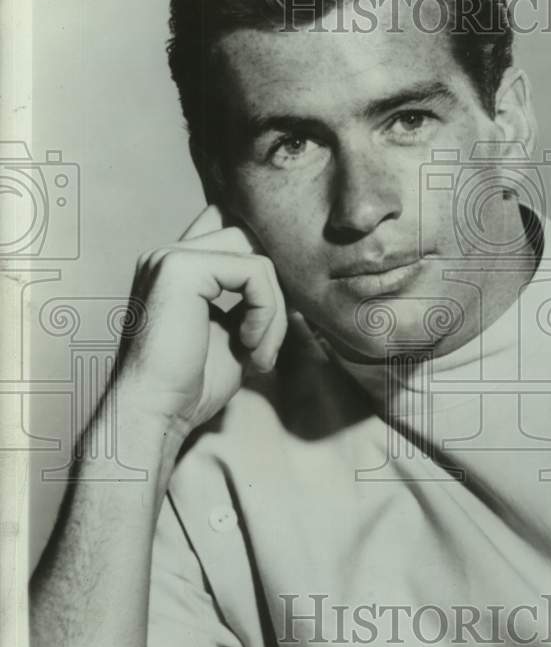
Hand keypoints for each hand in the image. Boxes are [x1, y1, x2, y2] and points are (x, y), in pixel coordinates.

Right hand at [113, 205, 286, 434]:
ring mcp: (172, 256)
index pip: (234, 232)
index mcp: (178, 267)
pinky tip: (249, 346)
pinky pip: (255, 272)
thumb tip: (297, 280)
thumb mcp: (237, 333)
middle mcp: (170, 253)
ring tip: (259, 353)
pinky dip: (266, 312)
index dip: (266, 269)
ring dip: (273, 310)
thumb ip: (257, 302)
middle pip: (251, 240)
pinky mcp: (181, 268)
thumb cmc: (193, 385)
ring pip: (257, 257)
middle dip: (275, 292)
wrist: (156, 414)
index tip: (274, 319)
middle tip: (267, 344)